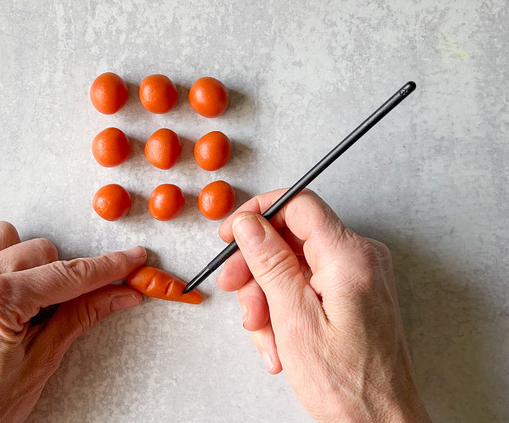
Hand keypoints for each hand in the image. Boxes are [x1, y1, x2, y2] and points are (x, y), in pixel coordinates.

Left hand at [0, 221, 145, 421]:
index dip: (105, 268)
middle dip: (59, 278)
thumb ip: (82, 316)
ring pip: (8, 239)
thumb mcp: (43, 361)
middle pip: (40, 250)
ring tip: (25, 302)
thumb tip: (119, 293)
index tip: (130, 259)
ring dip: (26, 264)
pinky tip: (3, 291)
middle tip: (59, 310)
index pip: (66, 275)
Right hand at [217, 190, 429, 422]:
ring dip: (268, 298)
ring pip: (294, 266)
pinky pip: (308, 287)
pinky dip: (286, 310)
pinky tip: (279, 342)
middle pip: (291, 238)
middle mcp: (360, 260)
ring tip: (264, 336)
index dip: (257, 214)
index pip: (299, 205)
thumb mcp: (294, 320)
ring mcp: (358, 278)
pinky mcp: (353, 295)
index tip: (230, 234)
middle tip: (235, 290)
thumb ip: (271, 264)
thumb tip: (249, 224)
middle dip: (256, 268)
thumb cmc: (347, 385)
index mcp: (350, 258)